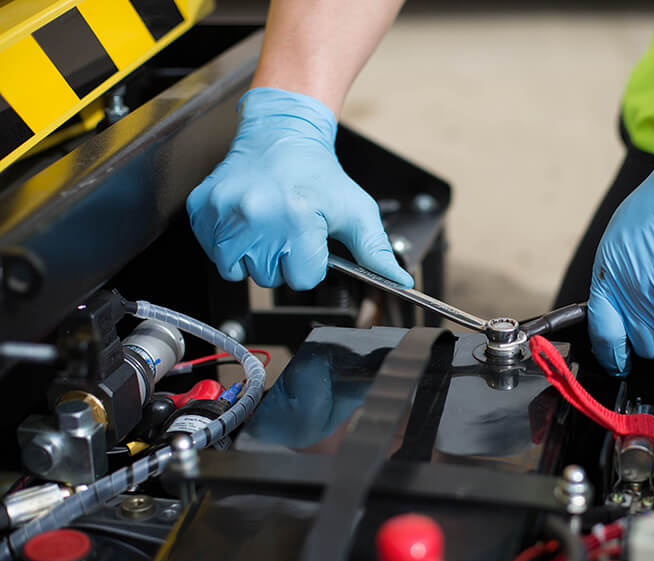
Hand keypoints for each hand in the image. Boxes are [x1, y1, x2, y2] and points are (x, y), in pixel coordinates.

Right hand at [187, 87, 412, 289]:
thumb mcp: (356, 210)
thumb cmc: (318, 174)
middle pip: (270, 277)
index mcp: (296, 217)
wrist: (281, 135)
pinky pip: (214, 253)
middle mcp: (256, 215)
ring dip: (255, 256)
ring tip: (268, 226)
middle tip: (288, 227)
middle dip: (283, 259)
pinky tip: (246, 222)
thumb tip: (400, 281)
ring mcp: (225, 212)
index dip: (311, 261)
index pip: (303, 277)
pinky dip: (229, 245)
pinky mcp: (202, 209)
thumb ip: (376, 251)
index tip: (310, 237)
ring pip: (239, 270)